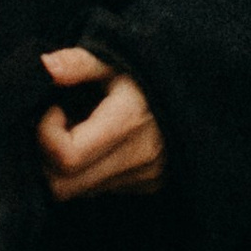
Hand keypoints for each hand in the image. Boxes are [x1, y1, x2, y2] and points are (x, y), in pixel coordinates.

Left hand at [37, 46, 165, 202]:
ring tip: (75, 130)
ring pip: (78, 192)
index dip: (46, 134)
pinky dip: (85, 172)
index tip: (53, 109)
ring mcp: (143, 177)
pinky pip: (99, 189)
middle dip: (45, 158)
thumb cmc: (154, 70)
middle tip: (55, 125)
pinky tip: (94, 143)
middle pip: (63, 187)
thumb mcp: (117, 57)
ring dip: (63, 167)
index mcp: (128, 123)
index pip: (66, 157)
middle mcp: (137, 158)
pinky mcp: (147, 185)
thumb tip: (43, 66)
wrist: (206, 92)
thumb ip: (79, 63)